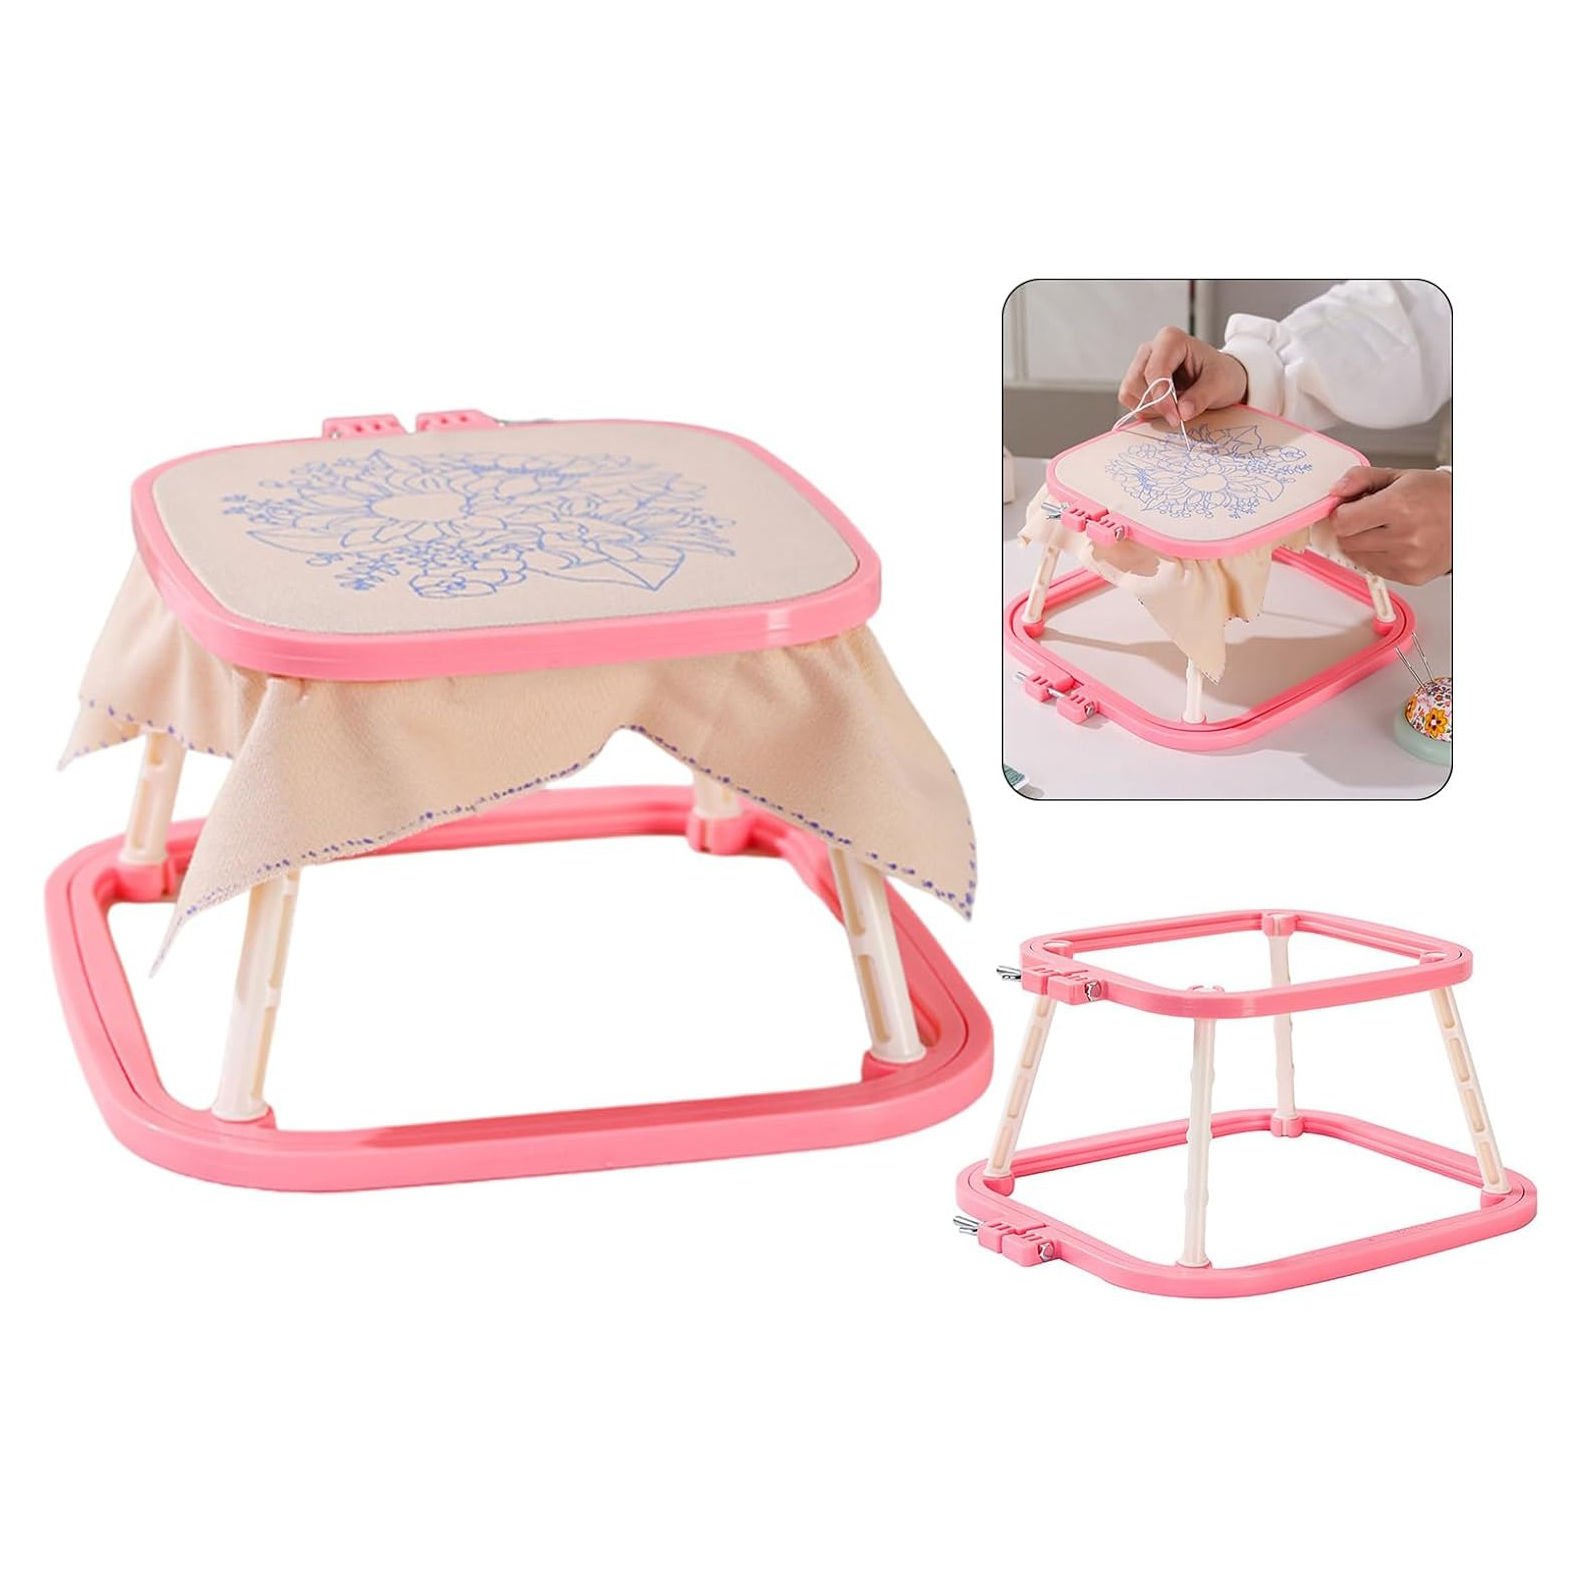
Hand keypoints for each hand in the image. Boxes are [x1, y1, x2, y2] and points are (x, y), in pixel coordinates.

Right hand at [1119, 327, 1247, 423]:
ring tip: (1174, 406)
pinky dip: (1146, 410)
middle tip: (1178, 414)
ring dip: (1150, 408)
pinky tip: (1165, 406)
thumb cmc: (1220, 374)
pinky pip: (1129, 400)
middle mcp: (1151, 349)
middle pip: (1136, 382)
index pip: (1154, 371)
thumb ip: (1201, 397)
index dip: (1161, 398)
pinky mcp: (1136, 380)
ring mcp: (1140, 364)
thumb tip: (1182, 412)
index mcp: (1170, 340)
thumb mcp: (1219, 385)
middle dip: (1156, 404)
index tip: (1175, 417)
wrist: (1219, 378)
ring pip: (1129, 392)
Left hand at [1327, 467, 1451, 584]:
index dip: (1342, 513)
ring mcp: (1408, 559)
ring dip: (1363, 544)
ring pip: (1357, 557)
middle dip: (1351, 528)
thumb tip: (1336, 490)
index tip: (1350, 509)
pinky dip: (1377, 557)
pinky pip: (1374, 569)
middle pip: (1347, 541)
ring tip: (1386, 529)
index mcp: (1400, 506)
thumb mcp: (1399, 476)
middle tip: (1370, 518)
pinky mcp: (1411, 576)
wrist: (1469, 517)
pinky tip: (1395, 543)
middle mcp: (1405, 536)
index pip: (1343, 521)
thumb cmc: (1437, 496)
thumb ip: (1361, 478)